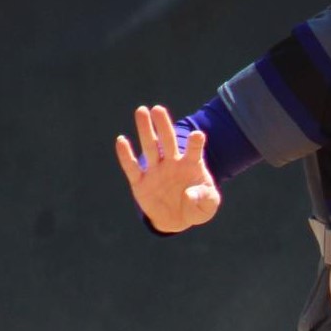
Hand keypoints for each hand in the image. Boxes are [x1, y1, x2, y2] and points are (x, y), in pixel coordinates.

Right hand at [115, 105, 221, 233]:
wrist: (177, 220)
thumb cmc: (197, 207)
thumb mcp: (208, 206)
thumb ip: (205, 199)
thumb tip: (189, 194)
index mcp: (191, 165)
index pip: (194, 151)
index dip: (195, 143)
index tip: (197, 135)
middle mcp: (172, 164)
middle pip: (167, 141)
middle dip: (163, 125)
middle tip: (158, 109)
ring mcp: (155, 172)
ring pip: (150, 147)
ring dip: (145, 130)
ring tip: (142, 110)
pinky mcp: (140, 183)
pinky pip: (132, 168)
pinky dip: (126, 155)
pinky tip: (121, 140)